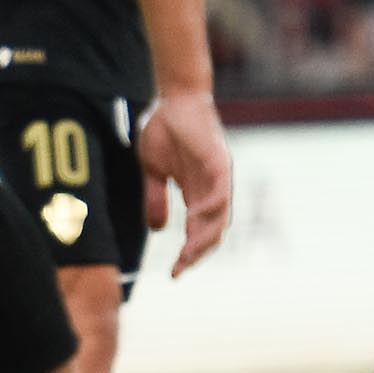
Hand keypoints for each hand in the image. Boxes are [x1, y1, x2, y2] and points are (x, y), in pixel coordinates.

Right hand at [138, 92, 232, 274]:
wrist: (174, 98)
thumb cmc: (165, 130)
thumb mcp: (153, 171)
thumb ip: (156, 198)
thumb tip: (158, 229)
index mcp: (197, 193)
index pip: (199, 232)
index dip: (188, 254)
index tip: (174, 274)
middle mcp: (212, 189)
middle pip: (213, 231)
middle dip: (197, 253)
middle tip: (181, 269)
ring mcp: (217, 176)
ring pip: (220, 216)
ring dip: (205, 237)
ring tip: (188, 254)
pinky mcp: (217, 160)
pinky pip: (219, 191)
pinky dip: (209, 208)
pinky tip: (194, 221)